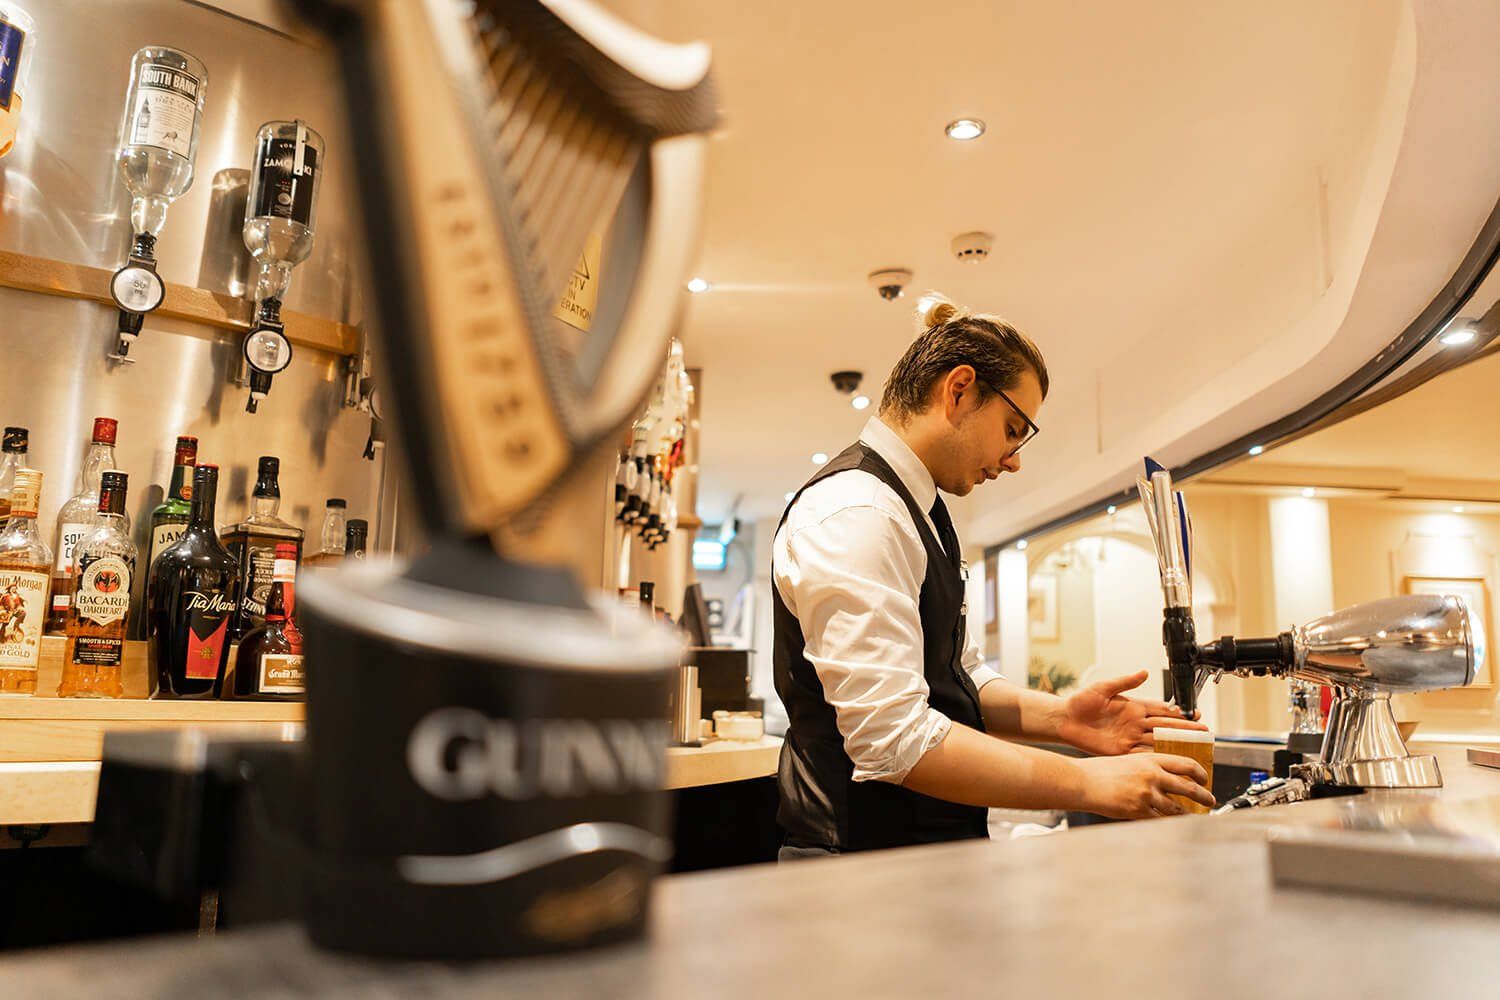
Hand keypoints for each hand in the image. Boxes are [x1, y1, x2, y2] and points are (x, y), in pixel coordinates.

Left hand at [1058, 670, 1207, 755]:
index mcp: (1133, 707)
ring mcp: (1129, 737)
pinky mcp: (1120, 751)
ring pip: (1158, 741)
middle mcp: (1134, 723)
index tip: (1195, 714)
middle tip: (1204, 732)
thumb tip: (1144, 672)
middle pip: (1165, 726)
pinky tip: (1170, 760)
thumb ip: (1125, 682)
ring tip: (1195, 747)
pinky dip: (1156, 757)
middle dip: (1185, 729)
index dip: (1179, 713)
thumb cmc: (1080, 702)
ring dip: (1176, 745)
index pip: (1161, 710)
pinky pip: (1142, 754)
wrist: (1064, 720)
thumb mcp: (1103, 688)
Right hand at [1076, 753, 1214, 818]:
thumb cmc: (1101, 771)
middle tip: (1209, 801)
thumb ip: (1149, 767)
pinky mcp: (1139, 810)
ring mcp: (1147, 794)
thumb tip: (1167, 778)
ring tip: (1194, 816)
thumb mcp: (1129, 760)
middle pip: (1189, 787)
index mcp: (1151, 759)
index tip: (1205, 779)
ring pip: (1178, 808)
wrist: (1084, 782)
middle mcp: (1153, 775)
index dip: (1200, 773)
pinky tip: (1173, 824)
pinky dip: (1169, 823)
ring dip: (1189, 814)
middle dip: (1204, 796)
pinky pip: (1161, 819)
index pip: (1186, 764)